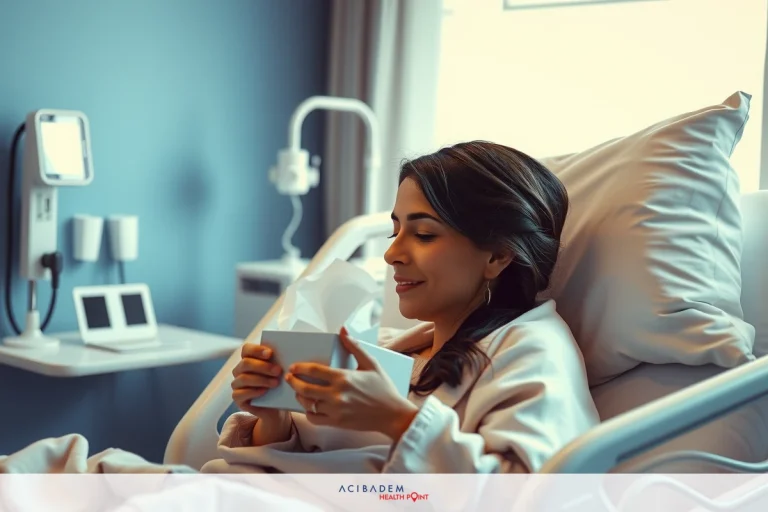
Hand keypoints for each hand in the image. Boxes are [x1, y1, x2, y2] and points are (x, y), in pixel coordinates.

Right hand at [231, 343, 290, 434]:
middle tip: (278, 371)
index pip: (246, 349)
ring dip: (261, 380)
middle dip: (263, 366)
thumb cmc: (279, 383)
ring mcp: (237, 384)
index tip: (270, 353)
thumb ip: (279, 361)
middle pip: (246, 363)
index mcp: (248, 358)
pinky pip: (240, 393)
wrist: (278, 406)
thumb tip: (286, 353)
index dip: (257, 350)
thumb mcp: (281, 371)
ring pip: (244, 378)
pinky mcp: (237, 398)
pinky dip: (253, 391)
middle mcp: (239, 370)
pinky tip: (264, 391)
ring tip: (276, 383)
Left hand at [285, 327, 418, 441]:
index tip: (293, 367)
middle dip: (293, 382)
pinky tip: (308, 407)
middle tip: (289, 377)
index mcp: (344, 378)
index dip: (300, 368)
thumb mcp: (371, 363)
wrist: (393, 414)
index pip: (314, 371)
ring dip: (299, 397)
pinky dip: (308, 412)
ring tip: (298, 391)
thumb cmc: (383, 387)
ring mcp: (336, 410)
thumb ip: (354, 346)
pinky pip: (315, 419)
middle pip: (305, 388)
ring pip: (308, 404)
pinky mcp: (337, 423)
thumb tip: (343, 330)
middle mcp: (337, 395)